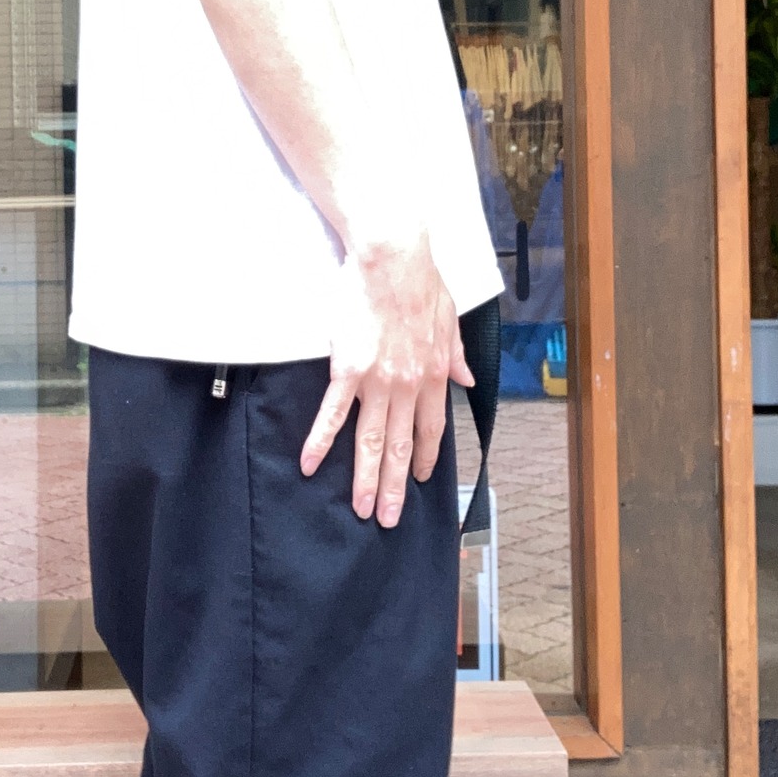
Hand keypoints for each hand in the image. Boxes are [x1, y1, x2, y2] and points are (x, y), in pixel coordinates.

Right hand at [299, 234, 474, 527]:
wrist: (392, 258)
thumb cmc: (420, 280)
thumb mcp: (449, 318)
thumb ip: (456, 355)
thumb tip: (467, 379)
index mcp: (432, 374)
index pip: (431, 428)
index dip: (426, 457)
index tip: (421, 479)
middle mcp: (407, 385)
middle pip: (401, 446)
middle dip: (395, 486)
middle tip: (388, 518)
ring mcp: (376, 381)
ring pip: (371, 440)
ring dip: (366, 478)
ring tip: (361, 508)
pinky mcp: (346, 370)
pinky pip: (332, 413)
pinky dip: (321, 441)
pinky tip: (311, 464)